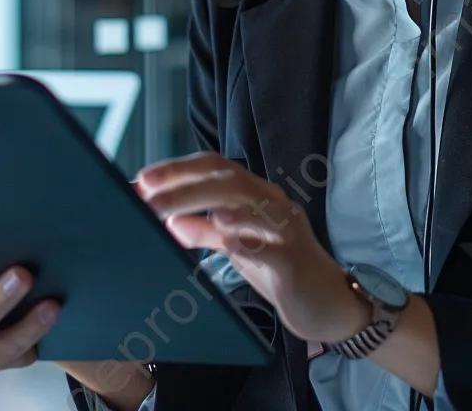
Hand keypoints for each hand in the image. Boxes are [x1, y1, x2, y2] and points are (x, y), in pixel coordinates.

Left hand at [135, 153, 370, 344]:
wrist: (330, 303)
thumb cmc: (282, 270)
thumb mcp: (238, 246)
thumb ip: (206, 231)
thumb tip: (170, 221)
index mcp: (257, 195)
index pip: (217, 168)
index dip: (179, 169)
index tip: (142, 180)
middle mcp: (273, 203)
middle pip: (227, 179)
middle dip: (183, 184)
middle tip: (146, 197)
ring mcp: (286, 229)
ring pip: (248, 202)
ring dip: (203, 204)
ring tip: (168, 214)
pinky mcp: (293, 260)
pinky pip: (269, 245)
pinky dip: (244, 239)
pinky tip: (222, 238)